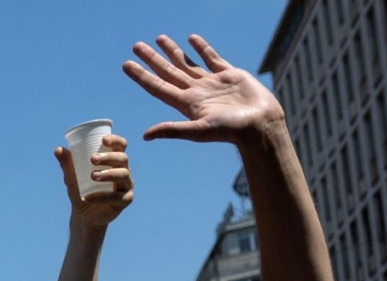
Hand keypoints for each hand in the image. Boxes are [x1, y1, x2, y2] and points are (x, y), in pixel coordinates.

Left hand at [57, 131, 132, 228]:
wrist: (83, 215)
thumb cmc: (81, 191)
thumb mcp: (72, 177)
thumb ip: (67, 164)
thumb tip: (58, 149)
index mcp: (114, 161)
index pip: (120, 146)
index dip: (116, 140)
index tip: (103, 140)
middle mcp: (124, 171)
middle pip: (123, 159)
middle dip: (109, 157)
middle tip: (93, 159)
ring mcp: (126, 186)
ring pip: (123, 175)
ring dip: (108, 174)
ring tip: (93, 176)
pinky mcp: (125, 200)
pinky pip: (117, 197)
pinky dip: (102, 196)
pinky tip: (89, 197)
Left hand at [124, 34, 282, 144]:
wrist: (260, 124)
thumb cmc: (231, 130)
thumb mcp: (199, 131)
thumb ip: (172, 130)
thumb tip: (145, 136)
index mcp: (186, 104)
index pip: (157, 86)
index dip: (141, 76)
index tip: (126, 64)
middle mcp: (196, 92)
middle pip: (167, 72)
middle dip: (152, 59)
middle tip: (136, 46)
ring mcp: (211, 83)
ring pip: (186, 63)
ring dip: (172, 52)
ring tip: (159, 38)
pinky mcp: (229, 75)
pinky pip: (211, 58)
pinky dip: (201, 48)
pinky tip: (191, 39)